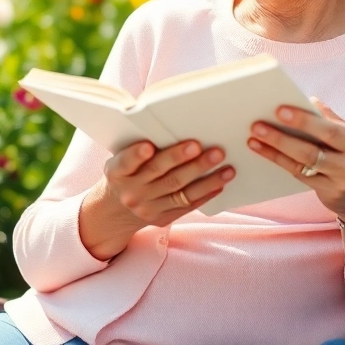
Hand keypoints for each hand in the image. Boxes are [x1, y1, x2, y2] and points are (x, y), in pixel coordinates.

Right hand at [100, 139, 233, 226]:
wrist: (117, 209)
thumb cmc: (128, 172)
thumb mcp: (123, 159)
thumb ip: (142, 147)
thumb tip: (178, 126)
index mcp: (117, 171)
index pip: (127, 162)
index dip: (137, 154)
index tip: (149, 146)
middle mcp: (131, 191)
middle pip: (161, 174)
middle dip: (184, 160)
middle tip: (205, 147)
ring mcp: (147, 208)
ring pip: (180, 191)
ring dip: (207, 178)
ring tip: (227, 167)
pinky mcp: (162, 218)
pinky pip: (187, 205)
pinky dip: (206, 193)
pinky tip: (221, 183)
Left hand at [249, 99, 344, 224]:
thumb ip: (333, 120)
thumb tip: (310, 101)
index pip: (329, 128)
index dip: (304, 120)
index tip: (280, 110)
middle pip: (314, 148)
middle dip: (284, 136)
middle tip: (258, 125)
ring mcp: (341, 180)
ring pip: (303, 163)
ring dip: (276, 149)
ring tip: (255, 138)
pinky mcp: (329, 193)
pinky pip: (300, 175)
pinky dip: (281, 161)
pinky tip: (265, 152)